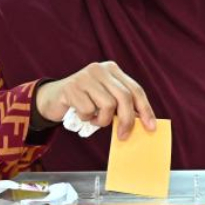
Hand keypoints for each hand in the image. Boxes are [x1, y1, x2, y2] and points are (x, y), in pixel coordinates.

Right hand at [35, 61, 155, 140]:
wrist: (53, 98)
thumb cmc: (85, 101)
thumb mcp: (105, 99)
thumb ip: (122, 105)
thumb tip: (143, 123)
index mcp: (112, 69)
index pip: (135, 90)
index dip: (145, 109)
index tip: (151, 127)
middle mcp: (100, 69)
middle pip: (124, 97)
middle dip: (127, 120)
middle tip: (123, 135)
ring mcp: (85, 76)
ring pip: (107, 105)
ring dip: (102, 120)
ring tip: (94, 119)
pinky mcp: (71, 87)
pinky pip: (88, 110)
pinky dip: (86, 118)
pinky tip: (81, 114)